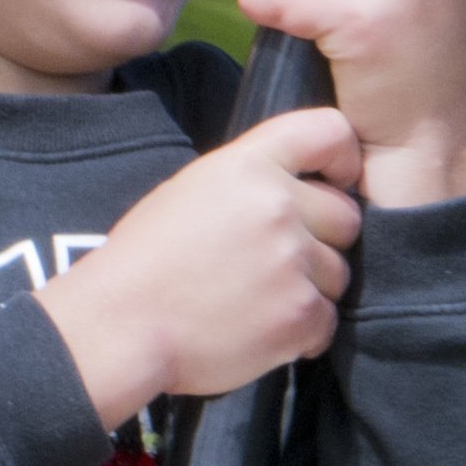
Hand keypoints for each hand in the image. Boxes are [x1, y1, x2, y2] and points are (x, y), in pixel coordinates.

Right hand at [39, 108, 366, 430]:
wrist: (120, 327)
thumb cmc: (144, 263)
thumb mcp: (190, 192)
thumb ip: (249, 181)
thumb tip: (298, 187)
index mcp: (249, 166)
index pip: (330, 132)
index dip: (344, 158)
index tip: (337, 182)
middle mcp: (278, 206)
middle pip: (345, 218)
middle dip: (321, 241)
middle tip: (276, 264)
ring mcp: (292, 261)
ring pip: (337, 274)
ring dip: (308, 290)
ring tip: (257, 302)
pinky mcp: (299, 314)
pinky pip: (327, 322)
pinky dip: (301, 334)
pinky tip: (259, 331)